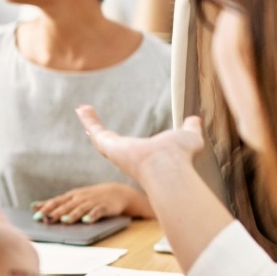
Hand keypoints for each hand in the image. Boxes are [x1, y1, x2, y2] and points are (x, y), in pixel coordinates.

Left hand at [31, 182, 154, 224]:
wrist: (118, 192)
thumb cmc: (91, 197)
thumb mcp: (73, 198)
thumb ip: (56, 203)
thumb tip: (35, 207)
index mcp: (72, 196)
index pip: (57, 201)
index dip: (46, 208)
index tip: (36, 215)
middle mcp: (81, 198)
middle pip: (67, 206)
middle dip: (56, 213)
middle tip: (46, 220)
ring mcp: (93, 202)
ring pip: (81, 209)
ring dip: (72, 215)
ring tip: (65, 221)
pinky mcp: (105, 207)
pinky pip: (98, 212)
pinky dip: (92, 216)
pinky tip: (87, 221)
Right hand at [74, 107, 204, 186]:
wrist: (169, 168)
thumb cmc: (180, 157)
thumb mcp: (188, 137)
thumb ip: (191, 128)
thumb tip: (195, 119)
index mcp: (142, 156)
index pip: (128, 147)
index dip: (120, 140)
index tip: (114, 135)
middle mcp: (126, 157)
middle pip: (108, 143)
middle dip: (98, 132)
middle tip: (90, 122)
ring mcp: (115, 152)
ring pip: (98, 136)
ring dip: (89, 122)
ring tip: (81, 110)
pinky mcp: (107, 145)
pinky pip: (95, 130)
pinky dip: (88, 119)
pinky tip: (81, 108)